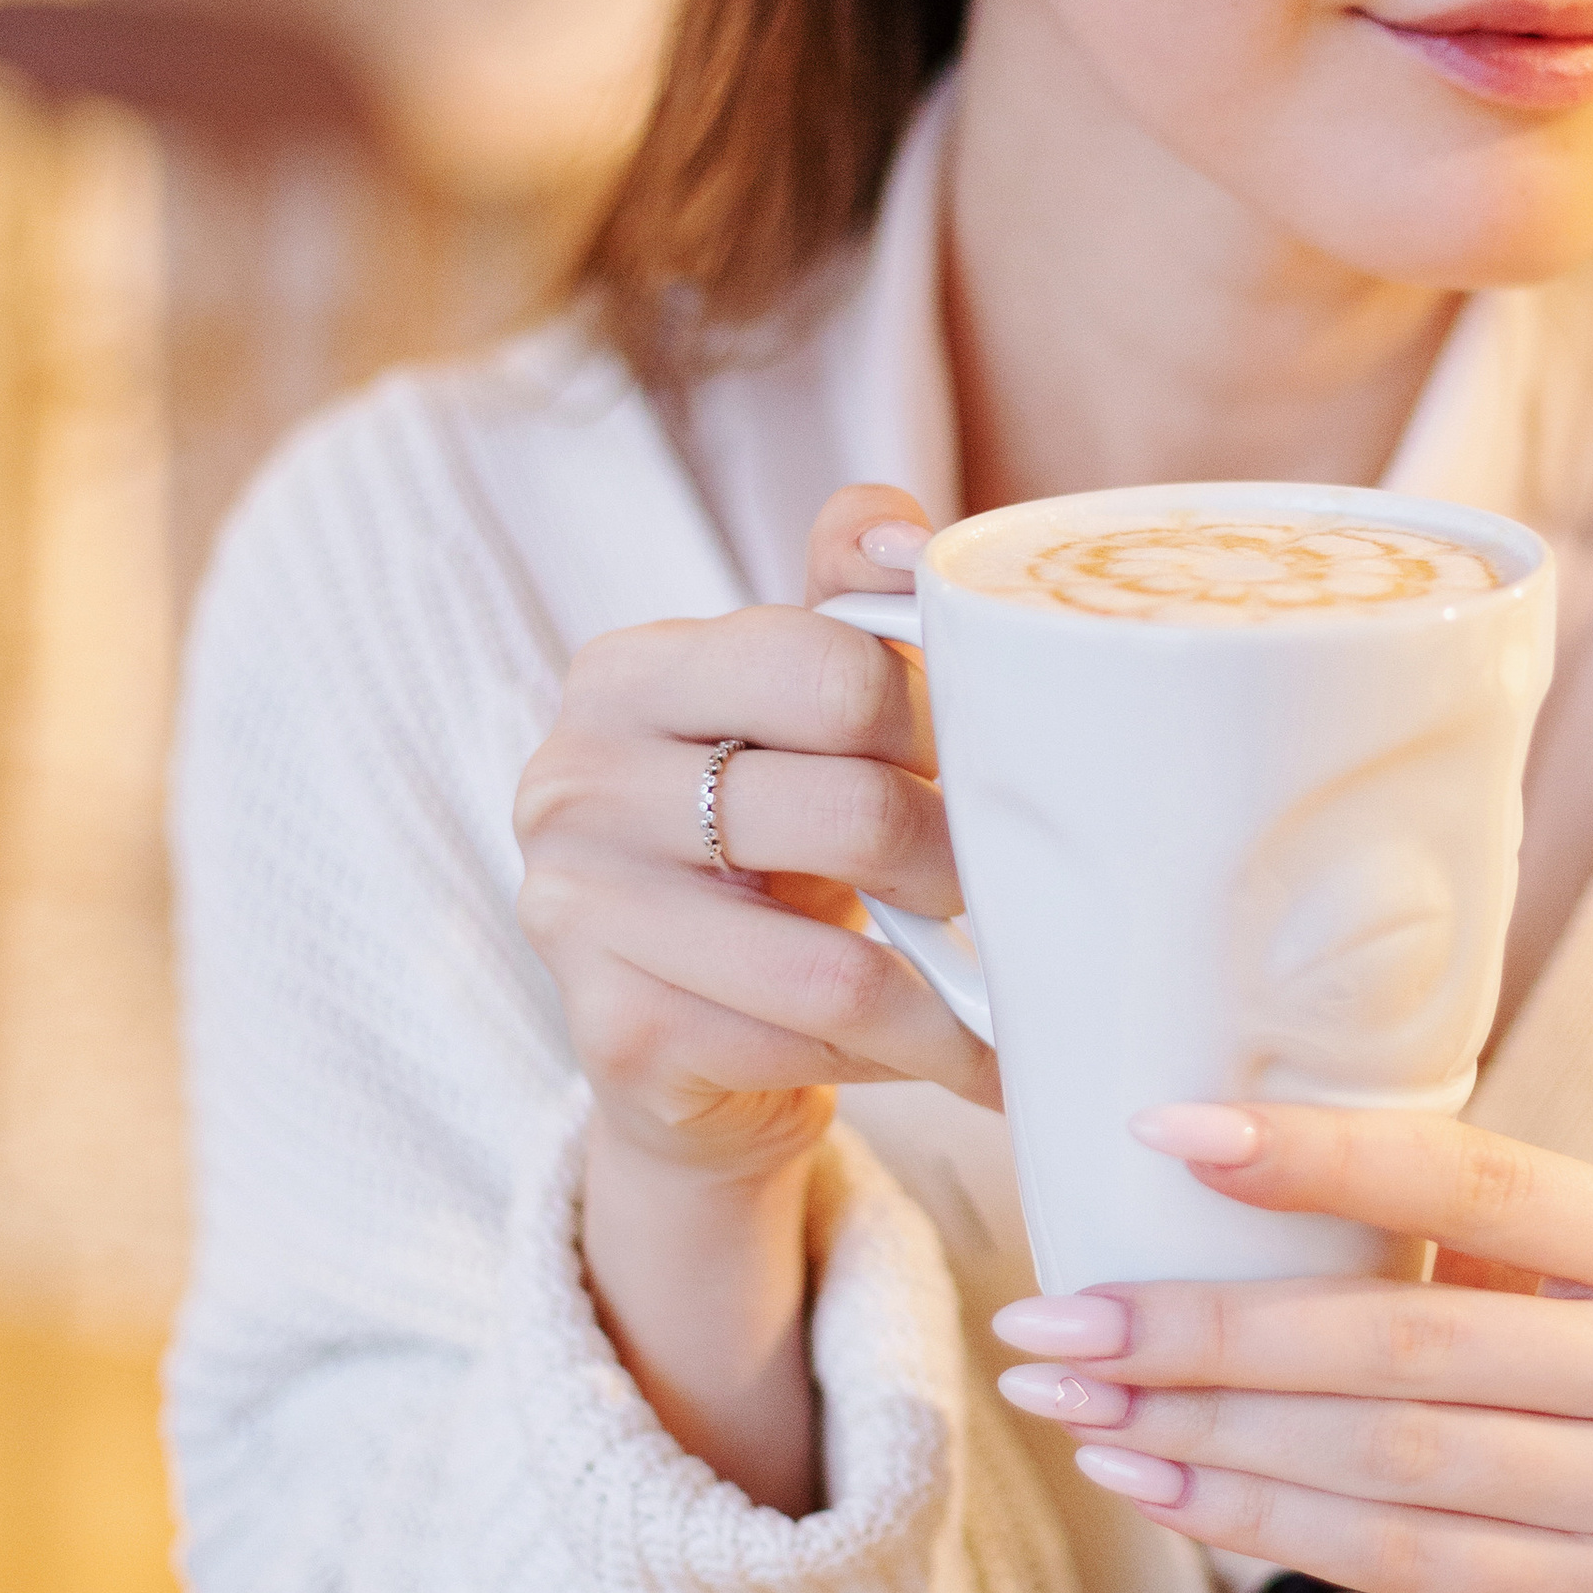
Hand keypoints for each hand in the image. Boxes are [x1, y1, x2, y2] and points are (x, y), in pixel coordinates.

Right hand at [513, 481, 999, 1196]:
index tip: (991, 762)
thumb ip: (850, 606)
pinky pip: (813, 1048)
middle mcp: (575, 783)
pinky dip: (906, 1058)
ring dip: (957, 998)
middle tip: (1015, 891)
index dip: (942, 721)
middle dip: (963, 866)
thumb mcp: (798, 714)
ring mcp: (579, 915)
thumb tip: (906, 534)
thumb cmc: (765, 844)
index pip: (832, 669)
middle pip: (854, 815)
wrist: (680, 1036)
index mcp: (627, 674)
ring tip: (1018, 1000)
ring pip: (840, 963)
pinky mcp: (617, 1036)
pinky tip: (950, 1055)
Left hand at [991, 1104, 1592, 1592]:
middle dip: (1199, 1326)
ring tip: (1069, 1401)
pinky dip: (1250, 1517)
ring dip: (1197, 1428)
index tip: (1158, 1134)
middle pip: (1396, 1338)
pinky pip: (1388, 1555)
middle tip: (1051, 1317)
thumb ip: (1466, 1240)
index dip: (1313, 1154)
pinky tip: (1150, 1480)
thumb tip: (1215, 1162)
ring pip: (1375, 1457)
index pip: (1472, 1175)